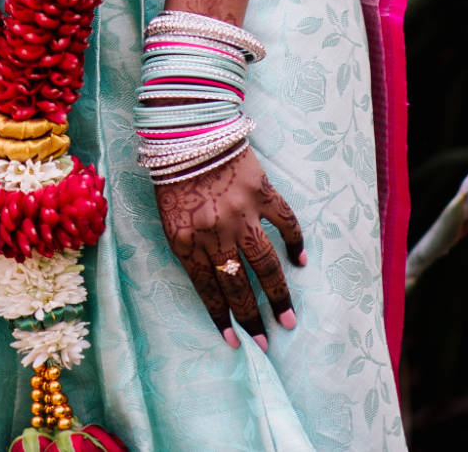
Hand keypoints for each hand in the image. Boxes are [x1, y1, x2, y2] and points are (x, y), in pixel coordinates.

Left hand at [154, 147, 306, 349]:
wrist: (186, 124)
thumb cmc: (171, 169)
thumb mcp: (168, 213)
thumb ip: (188, 244)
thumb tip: (213, 278)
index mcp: (184, 238)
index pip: (207, 288)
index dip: (221, 317)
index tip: (235, 342)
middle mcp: (213, 231)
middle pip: (237, 284)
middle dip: (252, 318)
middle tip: (266, 342)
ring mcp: (240, 212)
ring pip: (265, 264)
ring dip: (278, 294)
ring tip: (288, 319)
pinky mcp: (260, 190)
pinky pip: (284, 222)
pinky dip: (295, 242)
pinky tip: (300, 261)